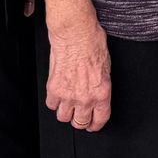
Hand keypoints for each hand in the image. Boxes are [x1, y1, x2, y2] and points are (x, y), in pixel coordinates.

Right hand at [45, 17, 111, 132]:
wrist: (76, 33)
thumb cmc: (92, 43)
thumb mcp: (106, 67)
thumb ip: (101, 86)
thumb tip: (98, 93)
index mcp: (102, 92)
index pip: (99, 120)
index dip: (95, 125)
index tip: (92, 124)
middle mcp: (85, 98)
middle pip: (79, 122)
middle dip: (79, 120)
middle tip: (78, 114)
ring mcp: (68, 95)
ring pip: (63, 117)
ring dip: (65, 111)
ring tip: (67, 103)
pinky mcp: (54, 89)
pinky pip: (51, 105)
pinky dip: (53, 101)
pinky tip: (58, 93)